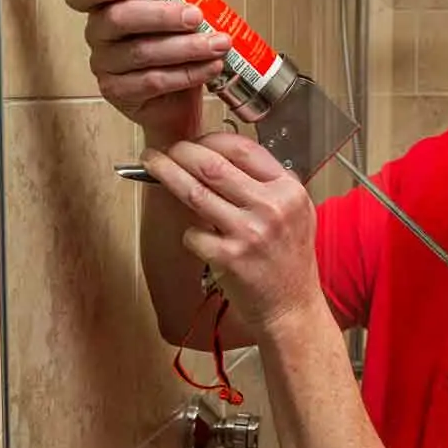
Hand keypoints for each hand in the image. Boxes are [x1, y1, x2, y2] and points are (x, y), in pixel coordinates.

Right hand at [63, 0, 230, 144]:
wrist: (182, 97)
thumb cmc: (174, 42)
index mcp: (104, 4)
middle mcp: (98, 34)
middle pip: (118, 20)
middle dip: (162, 16)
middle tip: (196, 16)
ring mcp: (105, 66)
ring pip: (140, 53)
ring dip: (185, 48)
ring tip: (218, 44)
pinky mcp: (119, 94)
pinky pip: (151, 82)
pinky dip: (185, 74)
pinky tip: (210, 67)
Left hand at [142, 132, 319, 333]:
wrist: (292, 308)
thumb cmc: (290, 262)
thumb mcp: (294, 213)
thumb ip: (267, 185)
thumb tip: (221, 158)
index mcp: (288, 191)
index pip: (243, 149)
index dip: (211, 140)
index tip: (196, 142)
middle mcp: (270, 208)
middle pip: (212, 165)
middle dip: (181, 151)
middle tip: (167, 150)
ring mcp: (249, 233)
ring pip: (194, 192)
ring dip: (167, 174)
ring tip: (153, 165)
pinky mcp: (229, 258)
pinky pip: (192, 233)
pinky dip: (189, 232)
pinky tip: (197, 238)